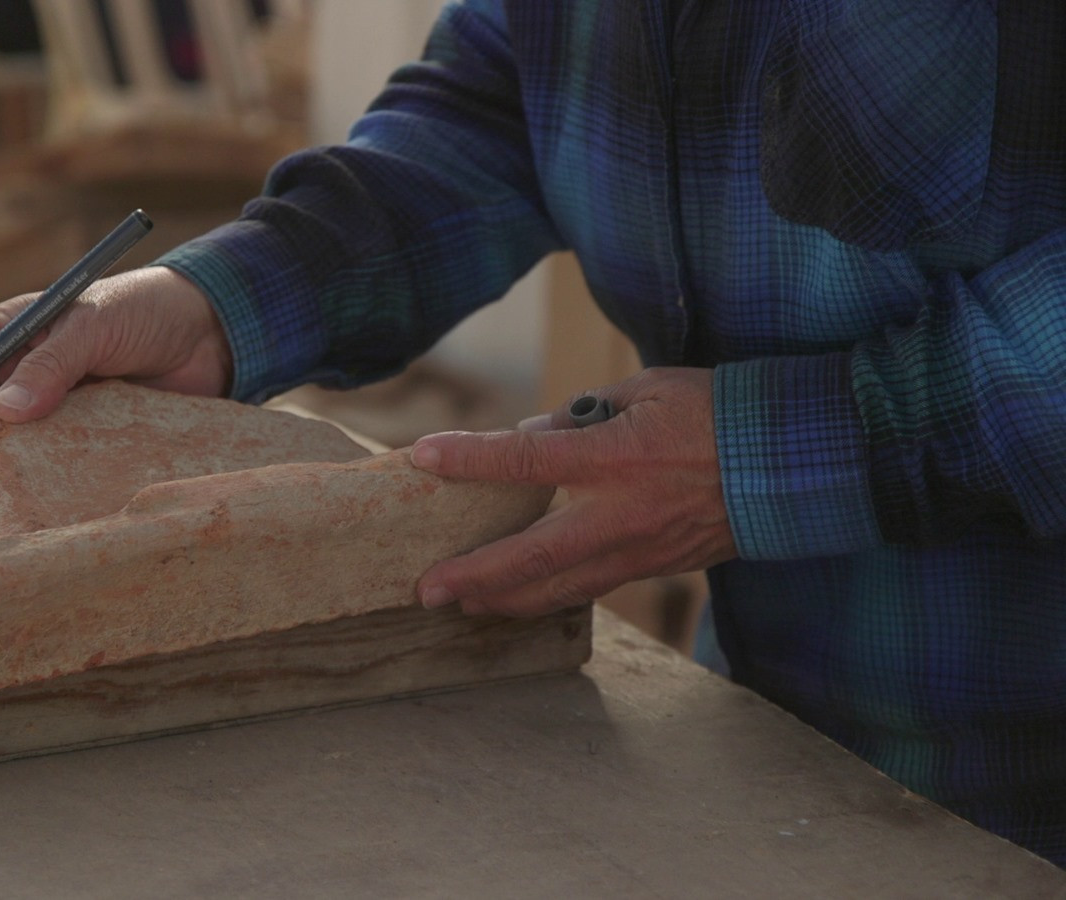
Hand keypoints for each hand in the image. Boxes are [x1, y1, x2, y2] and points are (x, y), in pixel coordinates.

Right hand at [0, 266, 232, 467]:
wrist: (210, 335)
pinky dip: (30, 487)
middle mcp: (22, 374)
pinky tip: (17, 511)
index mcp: (13, 331)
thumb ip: (53, 362)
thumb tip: (6, 409)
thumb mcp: (96, 323)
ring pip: (2, 446)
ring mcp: (51, 411)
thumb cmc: (145, 310)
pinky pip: (47, 467)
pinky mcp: (81, 443)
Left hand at [408, 367, 734, 616]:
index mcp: (615, 457)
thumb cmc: (720, 412)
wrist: (797, 463)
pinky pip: (591, 588)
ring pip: (558, 588)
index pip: (524, 459)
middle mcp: (620, 512)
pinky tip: (522, 598)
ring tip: (462, 602)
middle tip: (425, 589)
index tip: (423, 456)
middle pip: (530, 555)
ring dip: (504, 599)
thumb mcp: (647, 390)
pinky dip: (550, 596)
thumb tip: (530, 436)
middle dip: (474, 575)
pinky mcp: (657, 568)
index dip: (469, 459)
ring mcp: (640, 549)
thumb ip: (582, 416)